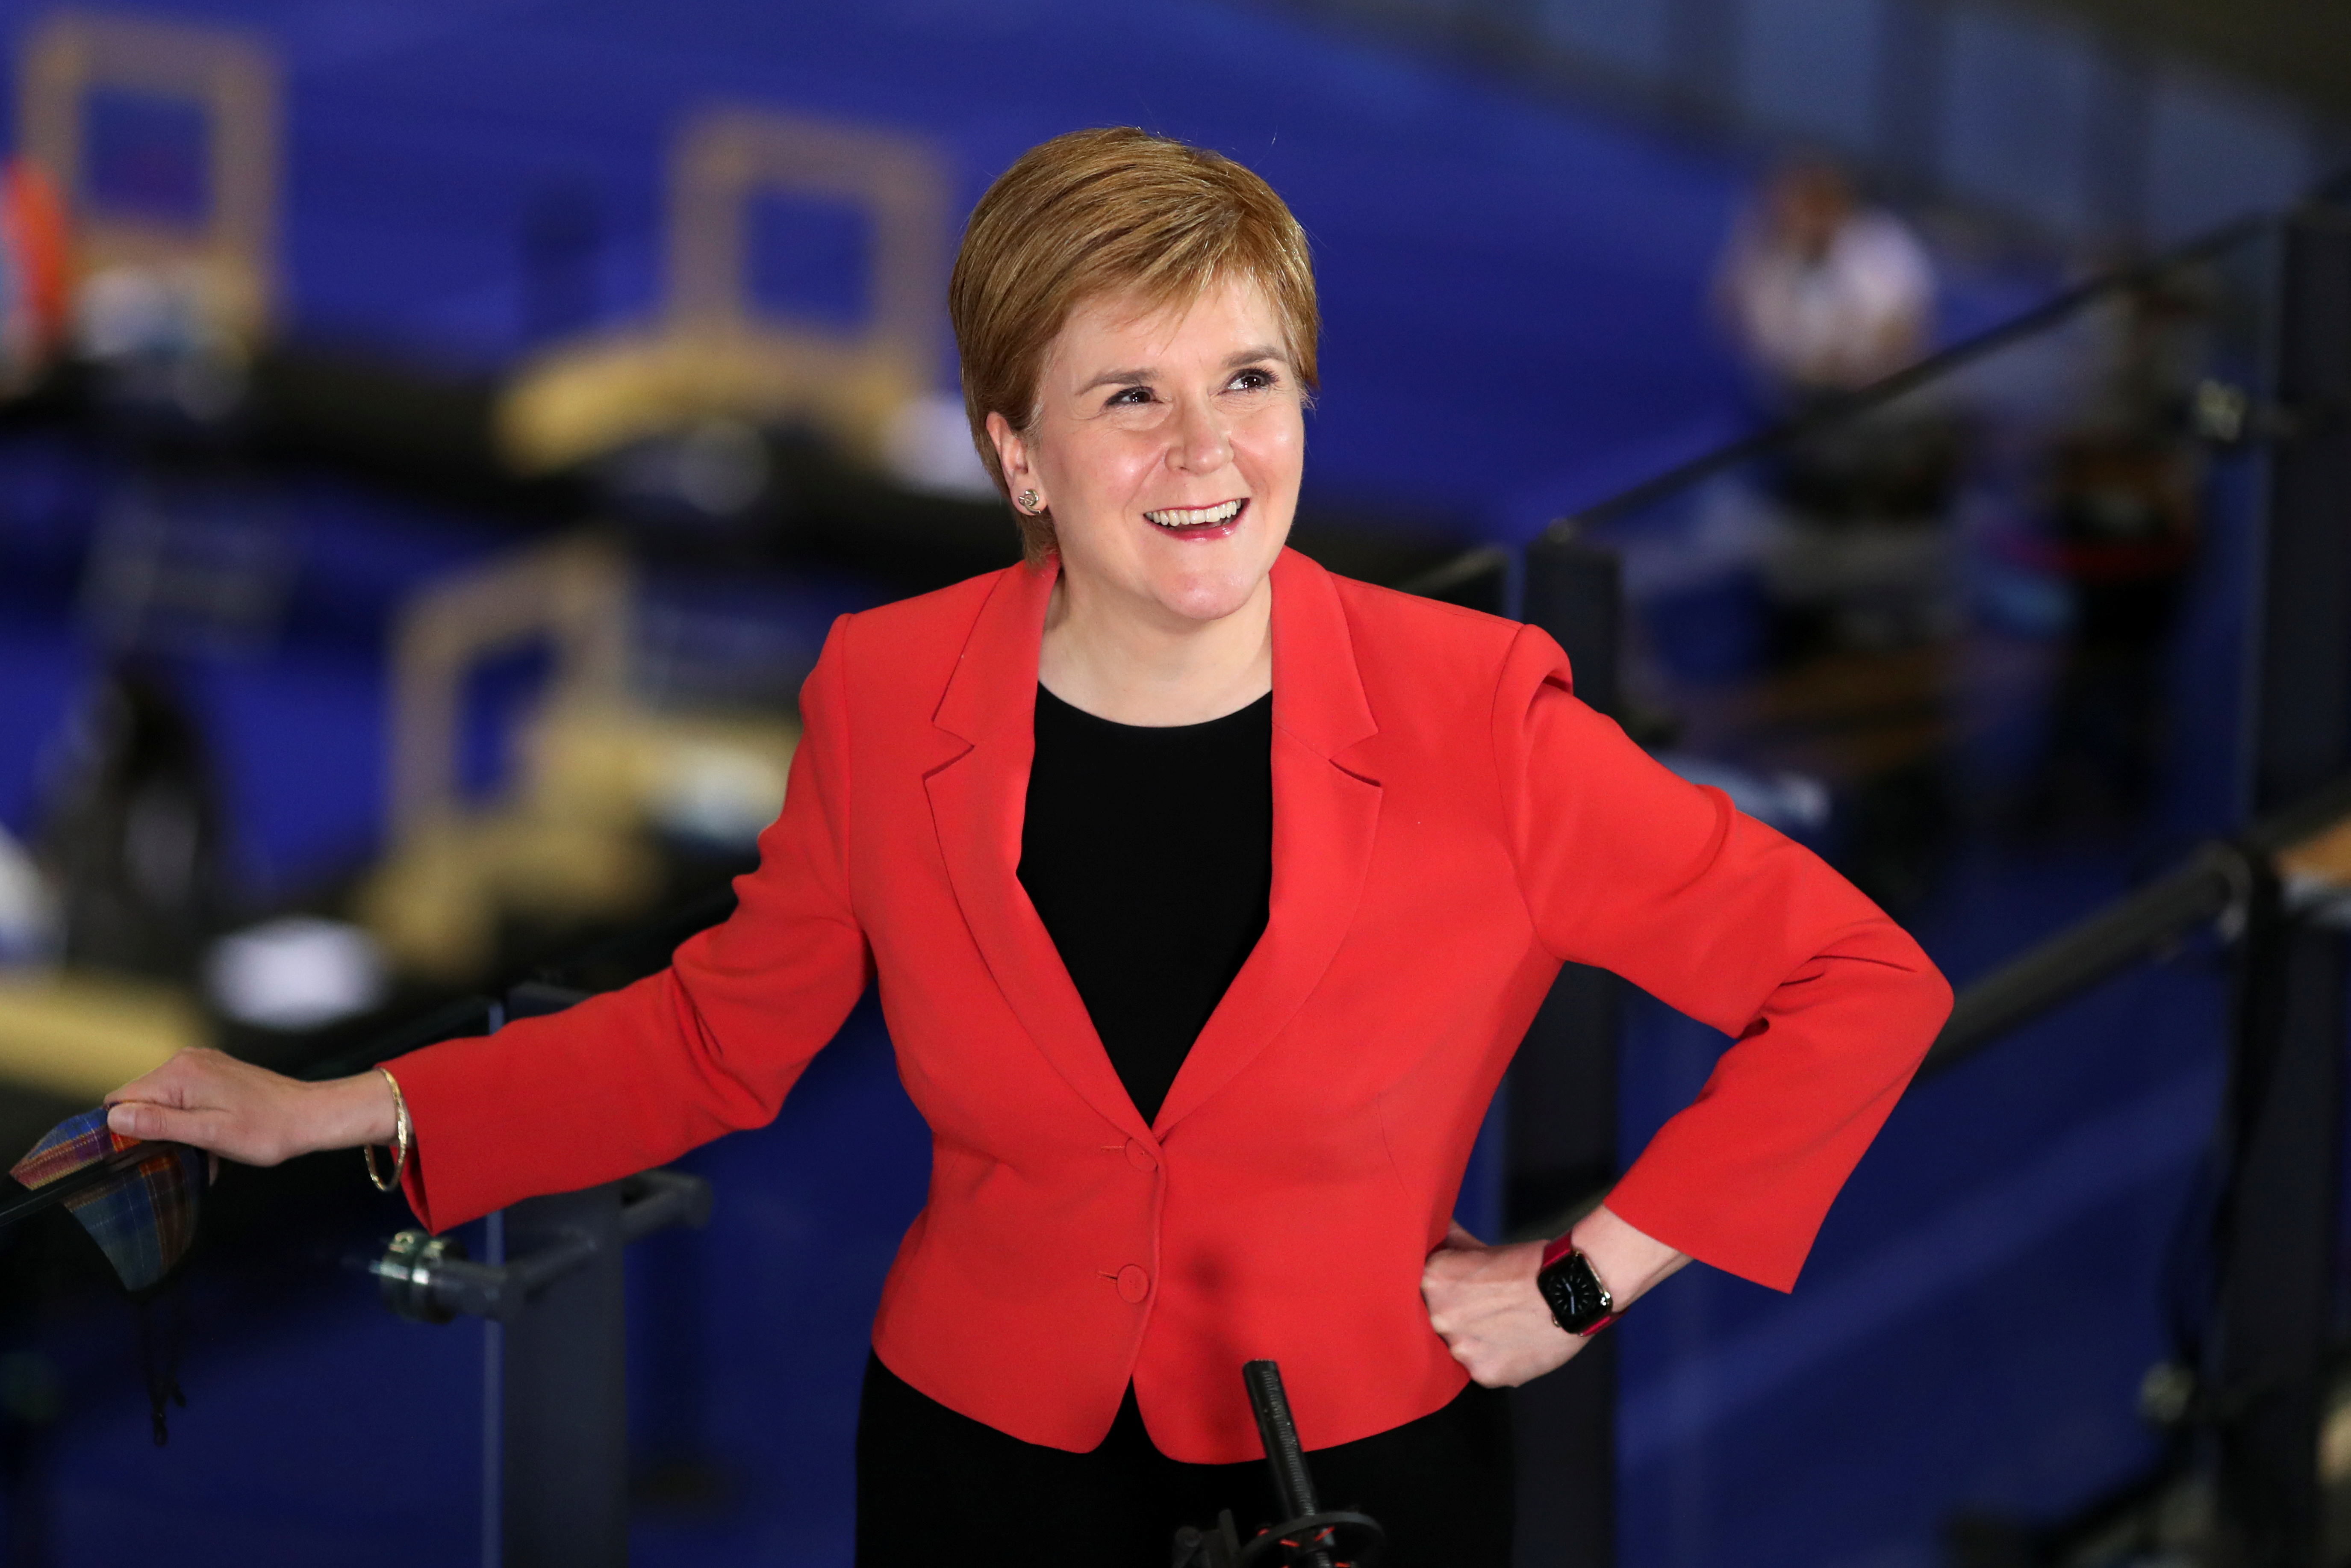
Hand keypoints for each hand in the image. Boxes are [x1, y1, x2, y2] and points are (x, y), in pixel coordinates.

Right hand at [104, 1049, 395, 1167]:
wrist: (310, 1116)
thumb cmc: (267, 1129)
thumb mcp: (209, 1133)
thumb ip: (160, 1123)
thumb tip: (115, 1116)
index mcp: (180, 1073)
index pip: (121, 1099)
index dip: (126, 1128)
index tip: (147, 1150)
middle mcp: (187, 1061)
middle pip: (141, 1100)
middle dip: (154, 1130)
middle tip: (184, 1152)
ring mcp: (202, 1064)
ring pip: (163, 1102)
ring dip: (176, 1129)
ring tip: (204, 1148)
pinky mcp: (214, 1073)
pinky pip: (185, 1098)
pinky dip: (192, 1120)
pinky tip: (212, 1138)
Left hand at [1422, 1206, 1690, 1388]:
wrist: (1571, 1289)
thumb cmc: (1529, 1264)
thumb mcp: (1481, 1248)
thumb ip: (1451, 1245)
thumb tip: (1432, 1227)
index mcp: (1433, 1280)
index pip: (1420, 1290)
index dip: (1441, 1292)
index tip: (1459, 1293)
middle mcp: (1439, 1317)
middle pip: (1436, 1322)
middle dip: (1456, 1317)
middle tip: (1482, 1311)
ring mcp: (1461, 1349)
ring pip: (1458, 1349)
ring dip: (1474, 1341)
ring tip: (1501, 1328)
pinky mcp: (1484, 1374)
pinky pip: (1481, 1369)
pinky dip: (1495, 1359)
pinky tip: (1513, 1344)